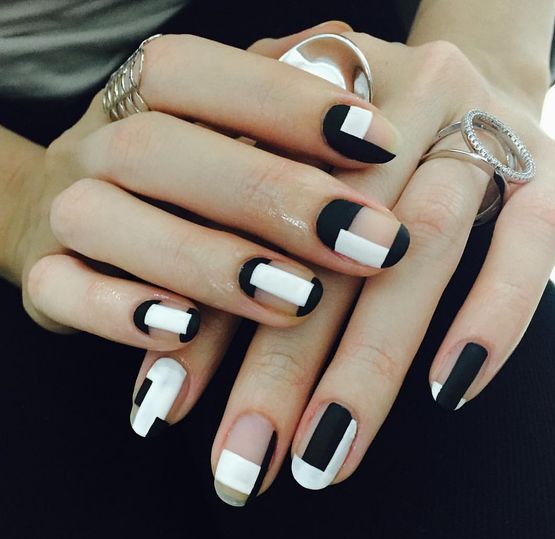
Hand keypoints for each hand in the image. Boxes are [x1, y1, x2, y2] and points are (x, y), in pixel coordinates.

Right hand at [8, 22, 408, 353]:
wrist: (66, 215)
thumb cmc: (178, 175)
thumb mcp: (224, 129)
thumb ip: (277, 104)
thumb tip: (351, 61)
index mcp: (144, 94)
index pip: (202, 73)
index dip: (287, 102)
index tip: (379, 142)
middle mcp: (98, 145)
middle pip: (159, 148)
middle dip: (268, 196)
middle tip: (364, 241)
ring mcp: (63, 211)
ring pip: (107, 221)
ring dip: (206, 262)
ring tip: (297, 298)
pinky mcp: (45, 277)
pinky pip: (60, 290)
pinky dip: (120, 314)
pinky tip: (188, 332)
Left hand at [136, 31, 554, 503]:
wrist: (469, 72)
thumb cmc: (357, 135)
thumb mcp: (286, 154)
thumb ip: (233, 232)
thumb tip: (168, 344)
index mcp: (310, 99)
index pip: (243, 218)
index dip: (206, 317)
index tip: (166, 405)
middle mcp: (393, 107)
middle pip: (326, 242)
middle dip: (279, 366)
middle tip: (242, 462)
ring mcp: (477, 127)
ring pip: (422, 245)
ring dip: (369, 365)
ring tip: (324, 457)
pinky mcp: (549, 164)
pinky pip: (532, 238)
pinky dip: (491, 314)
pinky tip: (450, 390)